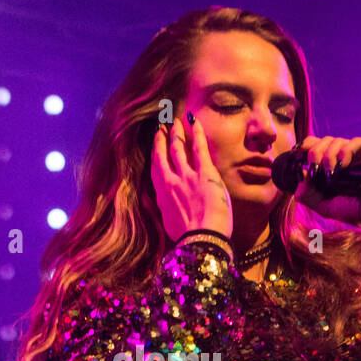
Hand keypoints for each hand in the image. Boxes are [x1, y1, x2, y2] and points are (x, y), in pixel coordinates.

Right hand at [150, 112, 233, 241]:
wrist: (201, 240)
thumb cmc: (190, 240)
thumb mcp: (173, 228)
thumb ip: (171, 214)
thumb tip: (172, 212)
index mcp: (162, 198)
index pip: (157, 173)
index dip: (155, 158)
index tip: (155, 149)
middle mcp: (170, 184)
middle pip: (162, 156)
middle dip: (161, 140)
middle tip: (161, 128)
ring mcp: (186, 176)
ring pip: (178, 149)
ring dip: (176, 134)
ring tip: (175, 122)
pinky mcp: (204, 173)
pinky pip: (199, 148)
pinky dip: (196, 132)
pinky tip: (193, 121)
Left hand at [290, 135, 360, 226]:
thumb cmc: (354, 211)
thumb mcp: (324, 206)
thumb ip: (308, 194)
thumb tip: (300, 177)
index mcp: (334, 165)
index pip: (318, 145)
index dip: (307, 145)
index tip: (298, 152)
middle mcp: (347, 156)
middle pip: (326, 141)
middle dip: (316, 151)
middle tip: (315, 166)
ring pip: (338, 141)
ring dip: (329, 153)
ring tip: (331, 171)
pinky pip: (357, 141)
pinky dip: (346, 150)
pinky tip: (342, 162)